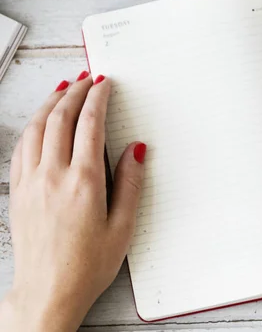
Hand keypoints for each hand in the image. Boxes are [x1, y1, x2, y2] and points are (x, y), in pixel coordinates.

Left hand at [0, 72, 145, 331]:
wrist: (47, 291)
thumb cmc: (87, 265)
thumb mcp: (123, 227)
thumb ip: (131, 183)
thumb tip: (135, 149)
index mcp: (84, 182)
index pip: (89, 124)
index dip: (98, 98)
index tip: (104, 83)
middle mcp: (53, 176)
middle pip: (60, 118)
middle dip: (75, 92)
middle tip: (86, 78)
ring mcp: (31, 182)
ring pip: (37, 127)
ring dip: (51, 103)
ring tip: (63, 88)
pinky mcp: (19, 191)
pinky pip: (22, 146)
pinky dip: (33, 125)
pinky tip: (39, 121)